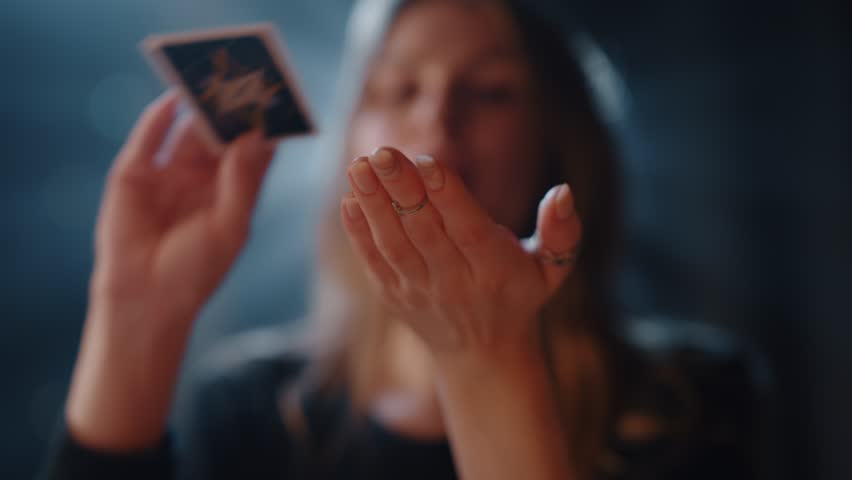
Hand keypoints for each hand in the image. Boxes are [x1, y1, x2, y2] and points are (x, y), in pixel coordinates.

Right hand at [66, 91, 276, 449]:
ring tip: (212, 79)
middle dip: (231, 107)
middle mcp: (203, 176)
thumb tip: (253, 135)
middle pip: (220, 132)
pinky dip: (159, 116)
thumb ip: (242, 180)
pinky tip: (174, 98)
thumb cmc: (197, 269)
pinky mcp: (136, 174)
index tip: (277, 98)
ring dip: (197, 105)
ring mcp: (169, 172)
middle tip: (245, 77)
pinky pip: (148, 138)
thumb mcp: (230, 225)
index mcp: (233, 190)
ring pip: (186, 129)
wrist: (147, 298)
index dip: (263, 124)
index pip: (252, 148)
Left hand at [340, 147, 581, 362]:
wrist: (483, 353)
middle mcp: (456, 283)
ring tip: (359, 166)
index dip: (448, 196)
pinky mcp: (395, 297)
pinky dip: (360, 233)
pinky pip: (375, 262)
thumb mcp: (552, 269)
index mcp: (496, 269)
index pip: (468, 229)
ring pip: (394, 245)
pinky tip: (350, 199)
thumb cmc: (519, 293)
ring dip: (374, 205)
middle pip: (425, 232)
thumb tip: (563, 191)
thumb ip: (562, 232)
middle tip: (383, 153)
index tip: (428, 160)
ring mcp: (421, 292)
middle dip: (402, 190)